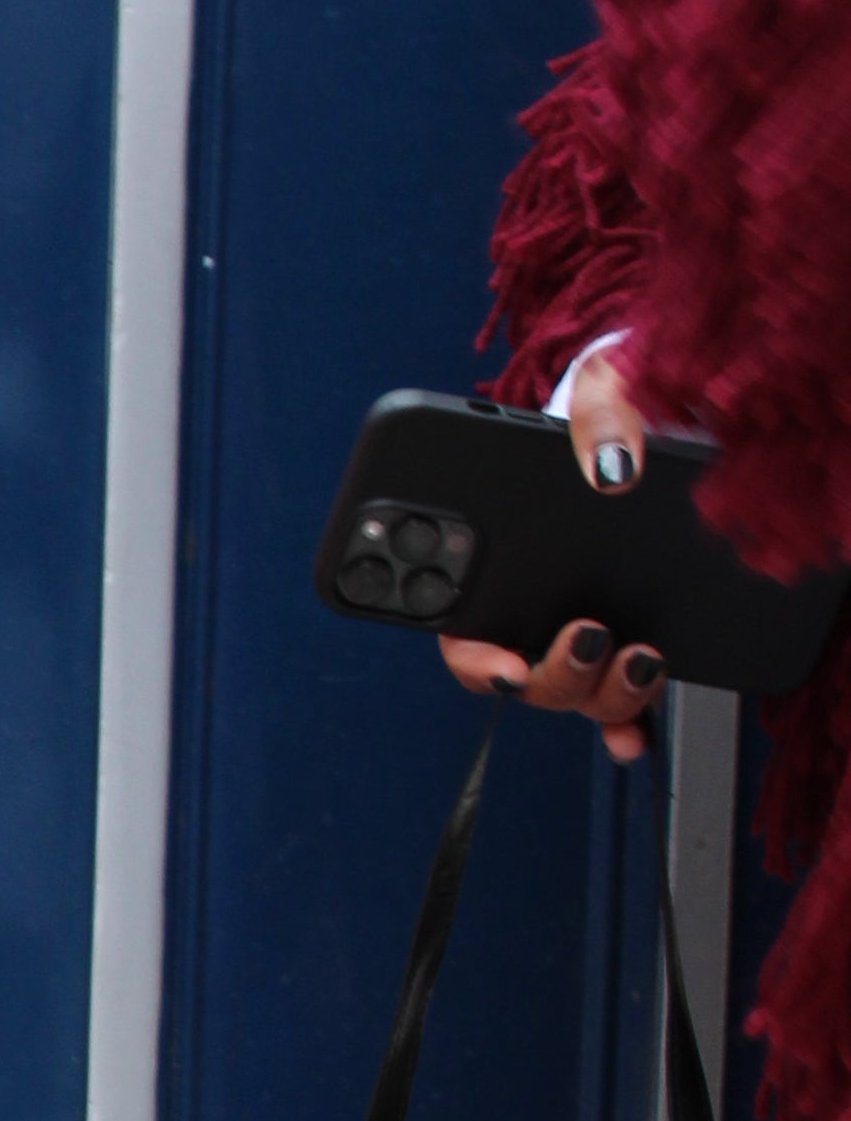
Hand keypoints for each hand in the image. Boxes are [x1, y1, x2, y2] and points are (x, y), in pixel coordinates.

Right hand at [438, 345, 663, 763]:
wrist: (662, 425)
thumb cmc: (605, 406)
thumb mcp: (599, 388)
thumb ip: (599, 413)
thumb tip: (614, 467)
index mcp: (490, 563)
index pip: (458, 632)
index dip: (476, 660)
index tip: (505, 663)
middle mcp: (527, 613)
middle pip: (521, 678)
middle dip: (551, 673)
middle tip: (586, 634)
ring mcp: (578, 635)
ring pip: (573, 694)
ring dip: (598, 692)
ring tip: (637, 656)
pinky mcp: (629, 644)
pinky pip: (619, 702)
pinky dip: (627, 723)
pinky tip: (638, 733)